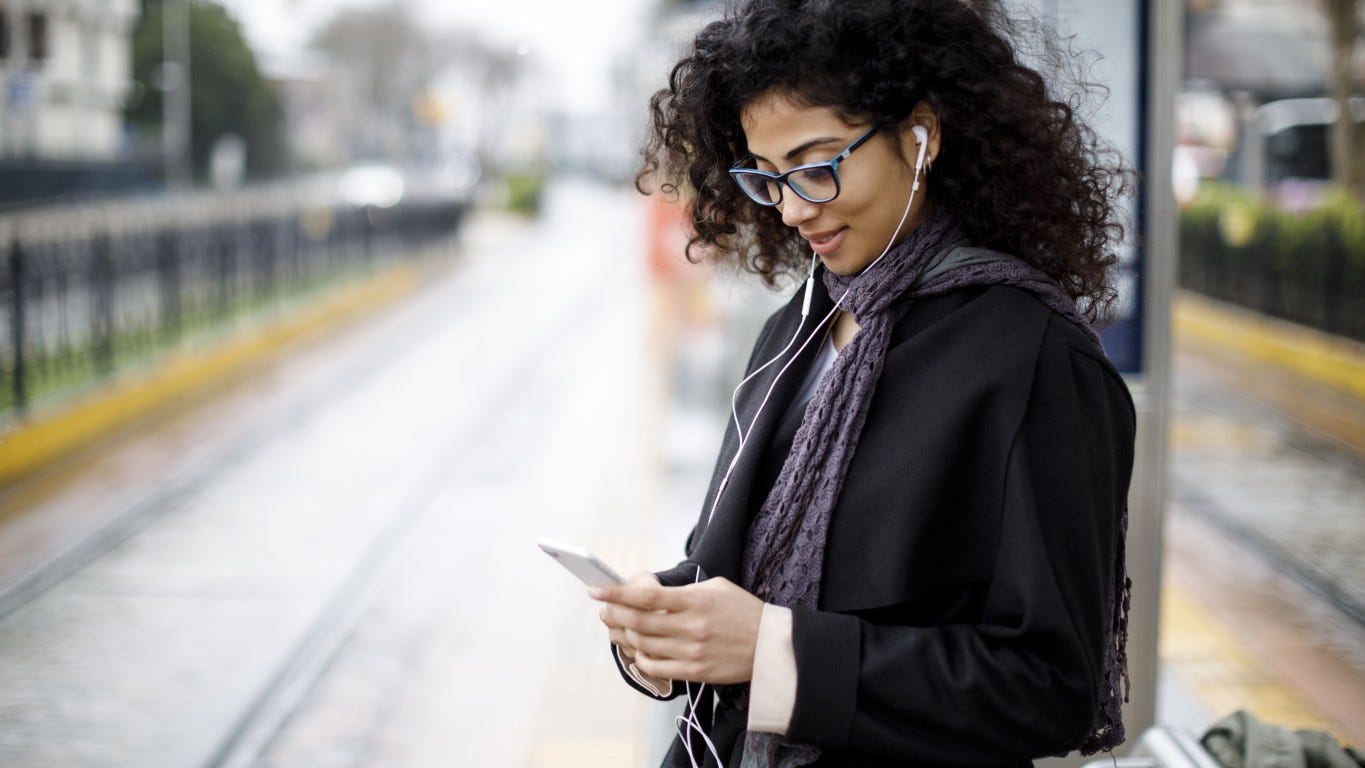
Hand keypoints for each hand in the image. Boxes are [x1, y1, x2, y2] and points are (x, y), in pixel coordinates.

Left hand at [592, 574, 763, 684]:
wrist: (770, 646)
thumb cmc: (743, 612)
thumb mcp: (716, 587)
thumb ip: (682, 590)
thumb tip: (648, 593)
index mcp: (695, 601)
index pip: (645, 597)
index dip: (616, 594)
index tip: (596, 590)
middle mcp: (691, 627)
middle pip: (637, 622)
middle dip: (613, 614)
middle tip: (604, 609)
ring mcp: (691, 652)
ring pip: (642, 644)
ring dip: (622, 635)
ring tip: (617, 627)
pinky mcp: (694, 672)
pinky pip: (655, 667)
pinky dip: (639, 657)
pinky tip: (637, 649)